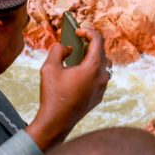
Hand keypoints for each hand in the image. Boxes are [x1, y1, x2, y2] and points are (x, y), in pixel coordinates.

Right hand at [26, 28, 110, 150]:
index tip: (77, 32)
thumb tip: (66, 47)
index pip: (98, 41)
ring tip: (79, 56)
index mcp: (92, 68)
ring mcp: (102, 87)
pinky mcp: (99, 96)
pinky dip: (93, 70)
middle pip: (102, 52)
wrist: (56, 122)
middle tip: (77, 42)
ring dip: (94, 58)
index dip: (88, 32)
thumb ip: (57, 50)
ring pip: (105, 66)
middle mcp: (102, 77)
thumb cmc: (53, 95)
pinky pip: (101, 78)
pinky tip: (79, 72)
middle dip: (90, 44)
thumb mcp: (49, 68)